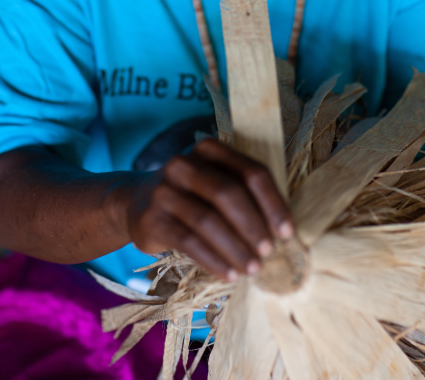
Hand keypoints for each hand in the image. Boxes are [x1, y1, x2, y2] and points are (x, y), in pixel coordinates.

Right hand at [126, 138, 293, 280]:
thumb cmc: (193, 196)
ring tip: (252, 269)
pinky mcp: (151, 218)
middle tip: (269, 252)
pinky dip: (213, 260)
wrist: (137, 204)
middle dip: (253, 225)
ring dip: (235, 248)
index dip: (272, 202)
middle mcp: (184, 164)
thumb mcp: (216, 183)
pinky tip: (230, 273)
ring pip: (208, 220)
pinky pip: (188, 241)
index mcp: (210, 150)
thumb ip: (246, 195)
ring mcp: (164, 190)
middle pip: (228, 192)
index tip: (287, 232)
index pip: (250, 172)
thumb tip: (283, 232)